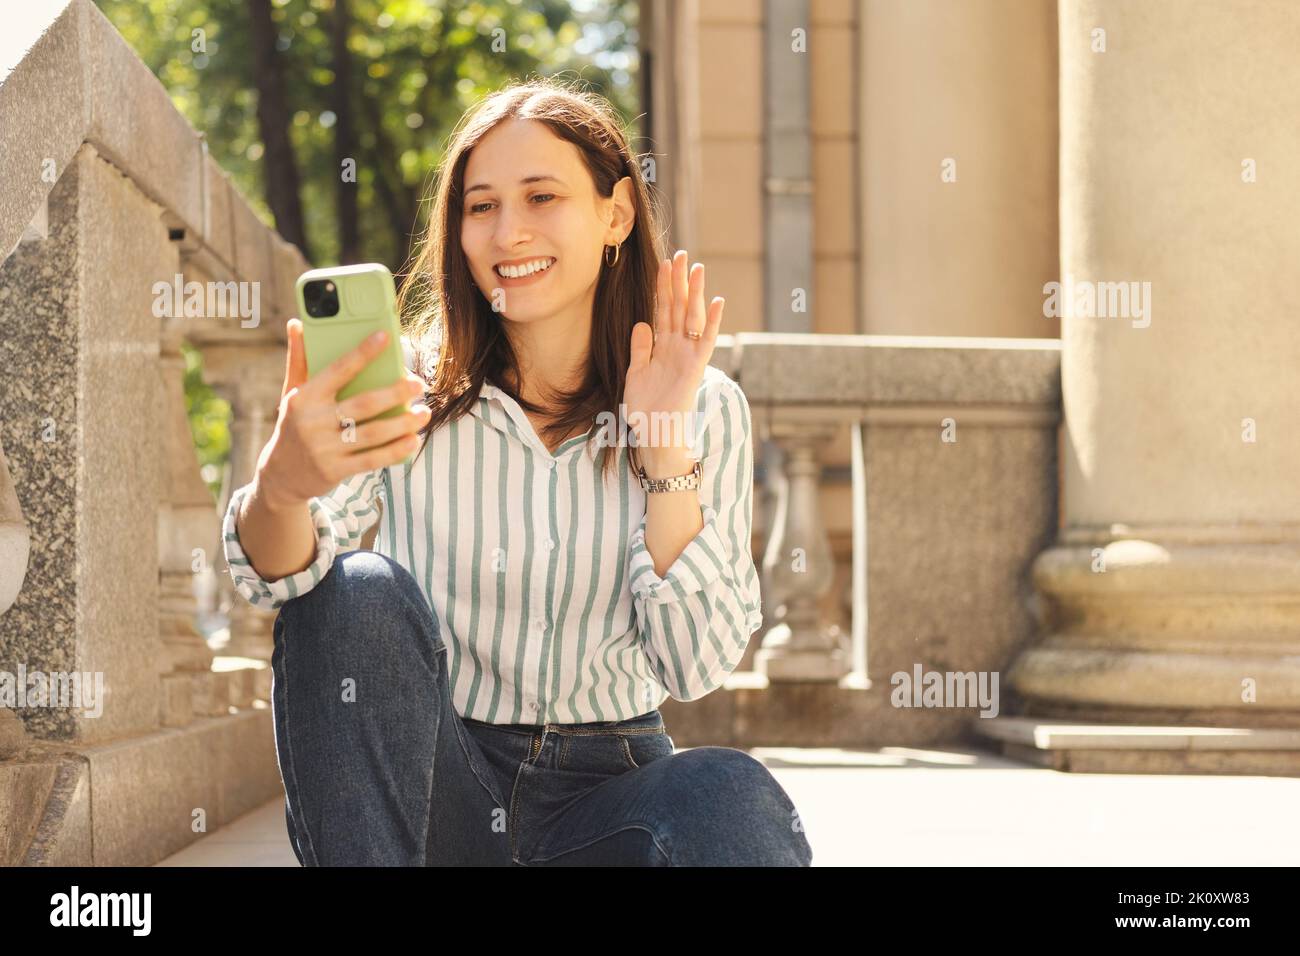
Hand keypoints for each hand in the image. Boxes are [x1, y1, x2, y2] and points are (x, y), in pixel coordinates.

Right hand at [254, 319, 429, 510]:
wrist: (280, 475)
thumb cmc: (295, 424)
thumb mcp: (292, 393)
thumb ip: (299, 360)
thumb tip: (296, 324)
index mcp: (304, 397)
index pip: (337, 370)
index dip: (362, 353)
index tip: (385, 337)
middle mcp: (313, 422)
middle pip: (363, 403)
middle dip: (396, 392)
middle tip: (419, 384)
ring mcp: (324, 448)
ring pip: (373, 433)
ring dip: (403, 423)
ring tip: (424, 412)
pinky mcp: (335, 471)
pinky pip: (372, 459)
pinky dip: (395, 450)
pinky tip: (413, 440)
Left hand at [624, 250, 723, 473]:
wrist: (655, 435)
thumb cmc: (646, 410)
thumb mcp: (636, 373)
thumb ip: (640, 349)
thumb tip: (641, 323)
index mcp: (662, 348)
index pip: (663, 311)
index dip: (663, 289)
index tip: (663, 265)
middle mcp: (677, 348)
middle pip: (678, 308)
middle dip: (679, 282)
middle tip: (681, 254)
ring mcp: (687, 356)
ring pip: (692, 318)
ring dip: (694, 293)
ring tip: (696, 268)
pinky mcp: (695, 368)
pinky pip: (705, 341)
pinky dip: (713, 322)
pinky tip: (717, 301)